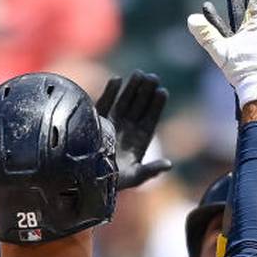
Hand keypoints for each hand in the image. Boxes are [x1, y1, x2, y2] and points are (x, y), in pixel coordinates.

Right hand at [95, 71, 171, 188]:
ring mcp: (113, 124)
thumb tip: (168, 165)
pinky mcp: (97, 122)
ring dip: (131, 88)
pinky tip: (117, 79)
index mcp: (139, 142)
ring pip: (124, 102)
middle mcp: (127, 130)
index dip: (156, 106)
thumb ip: (150, 170)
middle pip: (139, 108)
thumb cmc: (114, 183)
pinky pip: (105, 104)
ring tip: (140, 74)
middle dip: (146, 93)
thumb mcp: (135, 177)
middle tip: (154, 77)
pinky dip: (110, 92)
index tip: (163, 92)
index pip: (150, 120)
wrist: (88, 182)